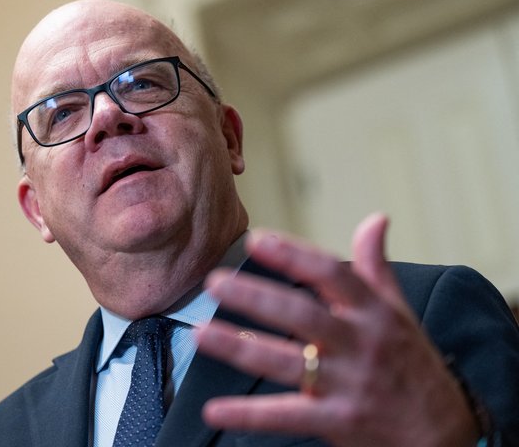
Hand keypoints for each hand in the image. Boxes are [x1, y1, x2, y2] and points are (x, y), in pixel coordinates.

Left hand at [195, 213, 478, 445]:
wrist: (445, 436)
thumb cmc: (413, 366)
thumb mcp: (399, 312)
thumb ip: (377, 267)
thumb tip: (375, 219)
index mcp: (373, 312)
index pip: (332, 273)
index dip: (293, 254)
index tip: (256, 238)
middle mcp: (360, 344)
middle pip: (301, 315)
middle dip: (256, 297)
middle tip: (215, 282)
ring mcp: (348, 384)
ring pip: (286, 362)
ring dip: (239, 347)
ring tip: (199, 333)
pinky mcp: (337, 421)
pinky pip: (286, 417)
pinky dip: (248, 415)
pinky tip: (213, 410)